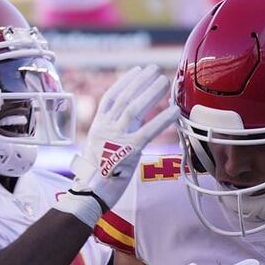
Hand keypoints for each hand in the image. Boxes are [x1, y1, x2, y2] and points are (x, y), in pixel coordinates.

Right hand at [70, 64, 178, 209]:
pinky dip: (162, 119)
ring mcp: (116, 138)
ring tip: (163, 81)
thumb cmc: (98, 176)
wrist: (90, 194)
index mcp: (98, 127)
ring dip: (150, 92)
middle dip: (140, 82)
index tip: (137, 71)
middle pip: (124, 98)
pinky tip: (174, 111)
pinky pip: (148, 131)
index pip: (110, 98)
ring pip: (133, 109)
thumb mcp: (102, 149)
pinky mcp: (128, 151)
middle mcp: (105, 128)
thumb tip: (134, 122)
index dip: (124, 82)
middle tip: (154, 70)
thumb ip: (116, 133)